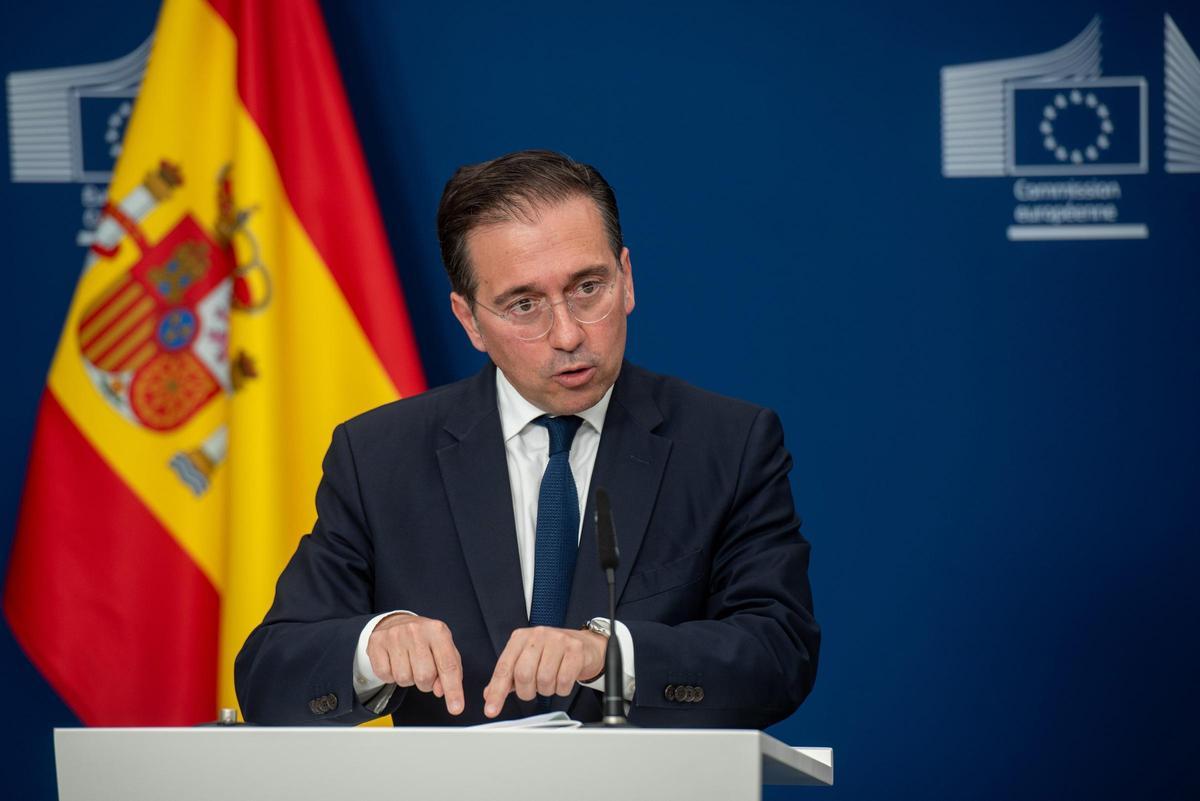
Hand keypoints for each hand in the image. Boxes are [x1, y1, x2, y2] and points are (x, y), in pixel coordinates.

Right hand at [367, 614, 463, 715]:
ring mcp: (395, 636)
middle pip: (425, 676)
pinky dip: (391, 676)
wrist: (396, 622)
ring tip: (409, 664)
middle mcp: (416, 631)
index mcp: (438, 631)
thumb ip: (449, 670)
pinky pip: (385, 676)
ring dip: (408, 679)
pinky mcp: (376, 643)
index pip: (448, 665)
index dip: (453, 690)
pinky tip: (395, 663)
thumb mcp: (443, 648)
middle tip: (423, 672)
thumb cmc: (423, 639)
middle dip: (426, 683)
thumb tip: (441, 691)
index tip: (456, 708)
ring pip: (404, 678)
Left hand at [482, 626, 606, 717]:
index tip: (491, 710)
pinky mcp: (575, 649)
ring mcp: (558, 640)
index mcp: (520, 638)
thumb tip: (489, 694)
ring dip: (547, 690)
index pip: (504, 667)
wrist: (585, 645)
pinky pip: (564, 680)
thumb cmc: (553, 653)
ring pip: (544, 679)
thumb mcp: (527, 661)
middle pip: (523, 674)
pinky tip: (562, 681)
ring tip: (550, 682)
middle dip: (527, 691)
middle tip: (533, 691)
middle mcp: (537, 635)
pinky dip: (562, 688)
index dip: (497, 691)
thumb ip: (508, 677)